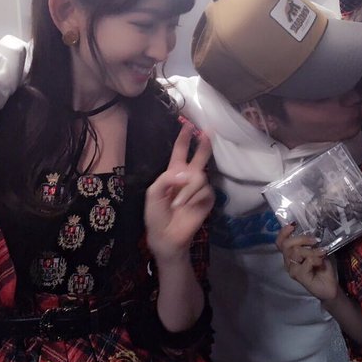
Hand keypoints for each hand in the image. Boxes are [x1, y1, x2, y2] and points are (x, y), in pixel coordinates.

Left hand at [145, 123, 213, 262]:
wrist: (166, 236)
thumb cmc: (156, 215)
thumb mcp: (153, 192)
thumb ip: (167, 178)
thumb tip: (186, 173)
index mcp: (174, 173)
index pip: (180, 151)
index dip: (184, 138)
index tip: (188, 125)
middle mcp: (188, 177)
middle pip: (200, 156)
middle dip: (204, 144)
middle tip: (209, 131)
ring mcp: (199, 188)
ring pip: (200, 176)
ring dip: (187, 189)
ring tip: (177, 203)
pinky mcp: (207, 199)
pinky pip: (204, 190)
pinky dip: (192, 197)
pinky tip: (185, 206)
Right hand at [275, 224, 337, 300]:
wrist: (329, 287)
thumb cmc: (322, 268)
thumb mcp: (317, 251)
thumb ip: (311, 243)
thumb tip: (312, 232)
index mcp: (290, 254)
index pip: (280, 242)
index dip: (283, 233)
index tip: (293, 225)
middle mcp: (288, 262)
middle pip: (286, 245)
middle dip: (301, 239)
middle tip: (315, 241)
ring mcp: (292, 270)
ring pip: (296, 252)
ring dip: (311, 250)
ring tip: (321, 252)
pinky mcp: (299, 276)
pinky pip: (305, 262)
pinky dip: (315, 259)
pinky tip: (320, 262)